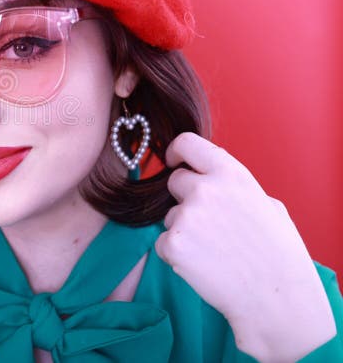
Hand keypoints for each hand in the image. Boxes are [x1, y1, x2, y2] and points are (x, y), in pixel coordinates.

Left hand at [153, 132, 335, 359]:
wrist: (275, 296)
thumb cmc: (276, 252)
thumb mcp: (265, 203)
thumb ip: (232, 185)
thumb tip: (208, 176)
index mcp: (230, 173)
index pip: (187, 143)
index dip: (176, 152)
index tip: (172, 161)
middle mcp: (204, 188)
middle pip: (175, 182)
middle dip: (185, 199)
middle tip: (210, 225)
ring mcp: (186, 215)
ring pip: (170, 215)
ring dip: (184, 229)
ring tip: (215, 250)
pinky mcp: (172, 243)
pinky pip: (164, 242)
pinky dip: (177, 253)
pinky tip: (203, 264)